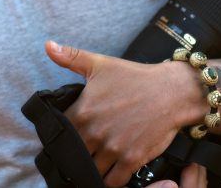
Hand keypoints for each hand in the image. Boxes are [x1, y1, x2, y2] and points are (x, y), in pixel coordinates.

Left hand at [45, 41, 206, 187]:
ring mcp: (113, 148)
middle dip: (77, 154)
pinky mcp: (132, 159)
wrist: (172, 91)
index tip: (69, 136)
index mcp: (83, 111)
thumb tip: (48, 46)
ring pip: (91, 170)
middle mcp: (95, 132)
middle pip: (74, 155)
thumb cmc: (136, 78)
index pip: (60, 133)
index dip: (63, 136)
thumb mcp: (100, 63)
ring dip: (92, 168)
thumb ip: (71, 57)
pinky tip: (111, 171)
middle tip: (83, 151)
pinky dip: (110, 180)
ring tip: (96, 162)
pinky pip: (113, 181)